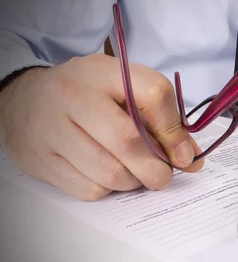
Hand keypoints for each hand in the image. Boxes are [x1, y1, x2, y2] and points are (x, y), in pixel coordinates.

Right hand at [0, 53, 203, 200]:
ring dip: (132, 182)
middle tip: (163, 176)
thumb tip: (190, 158)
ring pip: (110, 173)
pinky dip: (107, 189)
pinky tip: (105, 176)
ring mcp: (53, 128)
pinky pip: (89, 190)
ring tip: (134, 173)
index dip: (174, 131)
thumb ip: (162, 119)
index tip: (182, 153)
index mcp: (104, 72)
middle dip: (156, 169)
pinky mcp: (40, 159)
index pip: (153, 94)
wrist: (24, 100)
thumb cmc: (87, 95)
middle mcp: (74, 96)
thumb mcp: (123, 90)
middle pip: (129, 141)